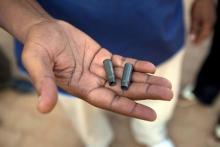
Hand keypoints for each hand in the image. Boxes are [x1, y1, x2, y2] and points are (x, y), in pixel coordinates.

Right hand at [22, 20, 172, 120]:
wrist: (44, 29)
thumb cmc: (38, 46)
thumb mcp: (36, 63)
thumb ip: (43, 84)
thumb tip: (43, 108)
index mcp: (81, 87)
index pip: (109, 102)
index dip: (130, 108)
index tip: (151, 114)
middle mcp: (93, 81)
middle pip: (124, 90)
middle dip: (146, 92)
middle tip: (168, 93)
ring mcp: (99, 68)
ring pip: (127, 77)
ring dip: (146, 80)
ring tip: (166, 84)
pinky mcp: (102, 55)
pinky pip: (122, 62)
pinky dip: (137, 64)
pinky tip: (151, 66)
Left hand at [190, 0, 215, 43]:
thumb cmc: (199, 7)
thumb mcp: (194, 19)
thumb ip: (194, 29)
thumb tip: (192, 39)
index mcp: (208, 24)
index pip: (203, 36)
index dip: (199, 41)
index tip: (194, 46)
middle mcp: (212, 23)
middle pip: (206, 34)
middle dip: (200, 39)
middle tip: (194, 44)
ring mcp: (213, 19)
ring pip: (207, 30)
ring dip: (202, 35)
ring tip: (196, 38)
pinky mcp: (211, 17)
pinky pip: (207, 26)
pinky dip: (203, 30)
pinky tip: (199, 30)